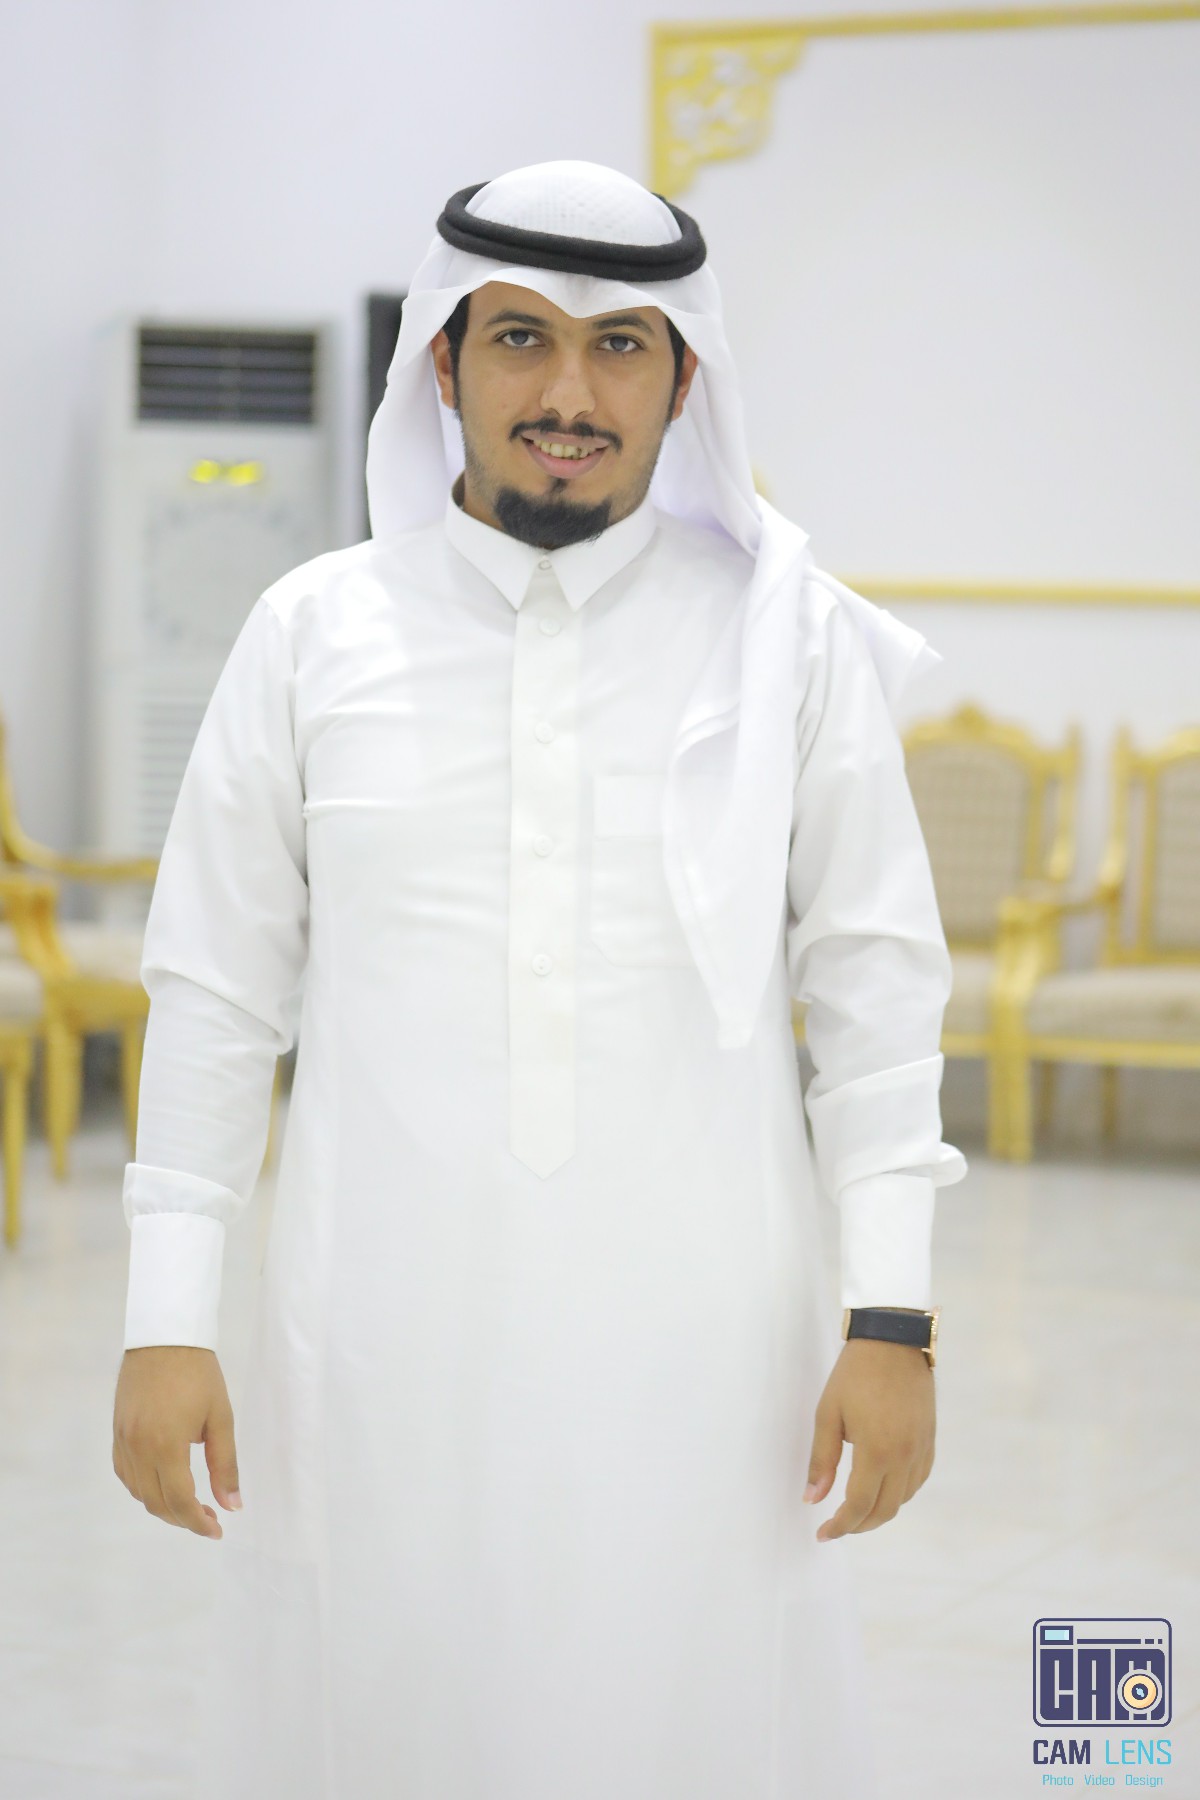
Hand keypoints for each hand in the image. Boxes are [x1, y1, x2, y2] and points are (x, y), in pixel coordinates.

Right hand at [112, 1346, 241, 1539]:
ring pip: (137, 1492)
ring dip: (162, 1506)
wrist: (164, 1336)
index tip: (217, 1529)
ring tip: (190, 1504)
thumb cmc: (199, 1373)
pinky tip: (162, 1484)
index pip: (179, 1501)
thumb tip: (232, 1506)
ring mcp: (122, 1440)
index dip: (198, 1522)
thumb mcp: (221, 1417)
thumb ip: (225, 1464)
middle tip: (209, 1518)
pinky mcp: (116, 1431)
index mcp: (166, 1445)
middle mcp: (138, 1448)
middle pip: (155, 1502)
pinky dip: (143, 1487)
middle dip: (183, 1518)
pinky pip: (125, 1473)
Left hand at [803, 1336, 934, 1539]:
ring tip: (855, 1509)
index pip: (859, 1506)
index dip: (840, 1526)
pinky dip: (900, 1493)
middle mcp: (905, 1456)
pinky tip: (883, 1488)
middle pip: (884, 1510)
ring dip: (880, 1511)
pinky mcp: (930, 1440)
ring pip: (903, 1499)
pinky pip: (918, 1480)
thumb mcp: (828, 1413)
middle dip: (859, 1525)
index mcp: (877, 1451)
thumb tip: (812, 1499)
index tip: (822, 1534)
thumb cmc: (854, 1374)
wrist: (893, 1340)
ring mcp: (922, 1449)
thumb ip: (821, 1460)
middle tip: (836, 1525)